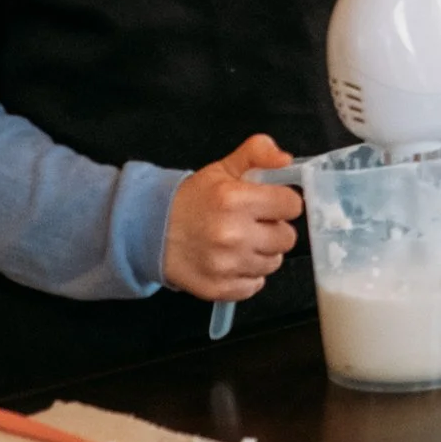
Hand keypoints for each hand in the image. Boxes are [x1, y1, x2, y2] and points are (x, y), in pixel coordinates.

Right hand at [162, 135, 302, 301]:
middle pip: (287, 238)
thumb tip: (286, 159)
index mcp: (234, 200)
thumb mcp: (223, 168)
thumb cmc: (193, 200)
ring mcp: (225, 265)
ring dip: (262, 253)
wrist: (149, 231)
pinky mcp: (218, 288)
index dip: (283, 203)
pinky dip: (247, 275)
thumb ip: (258, 153)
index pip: (292, 205)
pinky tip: (232, 261)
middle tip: (253, 224)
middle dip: (274, 229)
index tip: (270, 204)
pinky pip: (255, 285)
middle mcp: (232, 234)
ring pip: (273, 263)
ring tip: (240, 242)